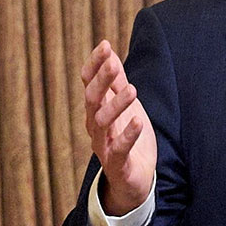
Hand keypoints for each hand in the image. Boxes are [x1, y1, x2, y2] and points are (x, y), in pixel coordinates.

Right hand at [81, 39, 155, 215]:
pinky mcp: (117, 163)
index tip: (105, 45)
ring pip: (102, 122)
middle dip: (101, 80)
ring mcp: (104, 145)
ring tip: (132, 90)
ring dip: (116, 104)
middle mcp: (95, 125)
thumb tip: (109, 52)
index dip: (94, 64)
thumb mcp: (124, 105)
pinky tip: (137, 121)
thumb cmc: (128, 138)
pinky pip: (119, 148)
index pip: (88, 82)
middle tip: (112, 63)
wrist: (134, 180)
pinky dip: (128, 135)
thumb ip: (116, 81)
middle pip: (92, 99)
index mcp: (96, 109)